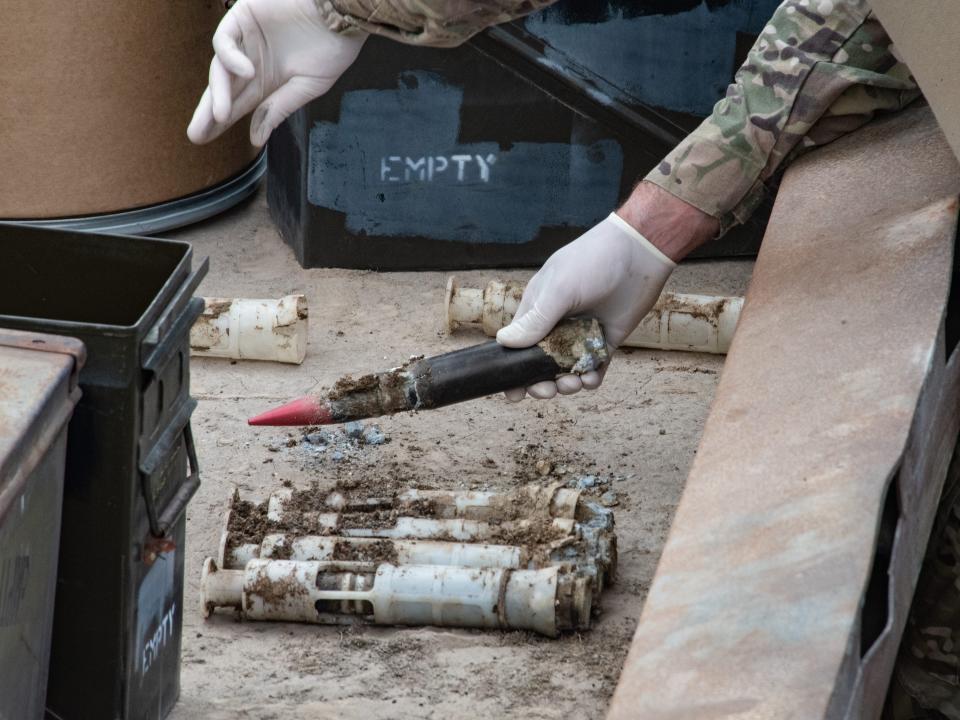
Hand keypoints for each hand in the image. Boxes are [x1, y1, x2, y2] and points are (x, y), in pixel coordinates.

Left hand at [187, 0, 365, 147]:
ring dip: (219, 93)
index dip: (219, 122)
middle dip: (208, 112)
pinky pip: (225, 40)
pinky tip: (247, 72)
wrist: (343, 14)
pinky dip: (230, 58)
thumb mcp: (306, 87)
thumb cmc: (332, 48)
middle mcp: (253, 61)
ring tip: (221, 115)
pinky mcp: (242, 16)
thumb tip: (255, 139)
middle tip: (196, 135)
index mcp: (268, 81)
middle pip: (223, 90)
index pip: (238, 104)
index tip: (202, 139)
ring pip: (220, 69)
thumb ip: (278, 109)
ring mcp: (245, 39)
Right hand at [495, 182, 718, 400]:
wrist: (639, 254)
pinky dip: (591, 378)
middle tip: (548, 391)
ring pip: (567, 369)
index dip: (512, 371)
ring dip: (567, 383)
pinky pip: (594, 367)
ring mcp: (581, 333)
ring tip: (574, 383)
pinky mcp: (605, 340)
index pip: (517, 346)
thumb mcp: (559, 290)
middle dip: (540, 383)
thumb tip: (503, 343)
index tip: (512, 394)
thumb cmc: (592, 262)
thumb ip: (535, 320)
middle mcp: (556, 324)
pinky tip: (591, 379)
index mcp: (537, 310)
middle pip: (540, 364)